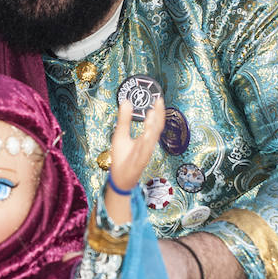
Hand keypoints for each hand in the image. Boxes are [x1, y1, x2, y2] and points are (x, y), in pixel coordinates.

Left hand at [103, 96, 165, 224]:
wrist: (119, 179)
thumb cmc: (121, 158)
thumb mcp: (120, 134)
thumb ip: (124, 119)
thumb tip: (127, 102)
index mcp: (145, 138)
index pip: (154, 123)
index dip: (158, 112)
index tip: (158, 99)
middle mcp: (147, 145)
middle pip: (156, 129)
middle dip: (158, 116)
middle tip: (158, 104)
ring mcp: (144, 154)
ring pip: (151, 140)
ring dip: (152, 128)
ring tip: (152, 115)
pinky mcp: (139, 163)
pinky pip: (144, 153)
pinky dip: (146, 145)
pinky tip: (146, 136)